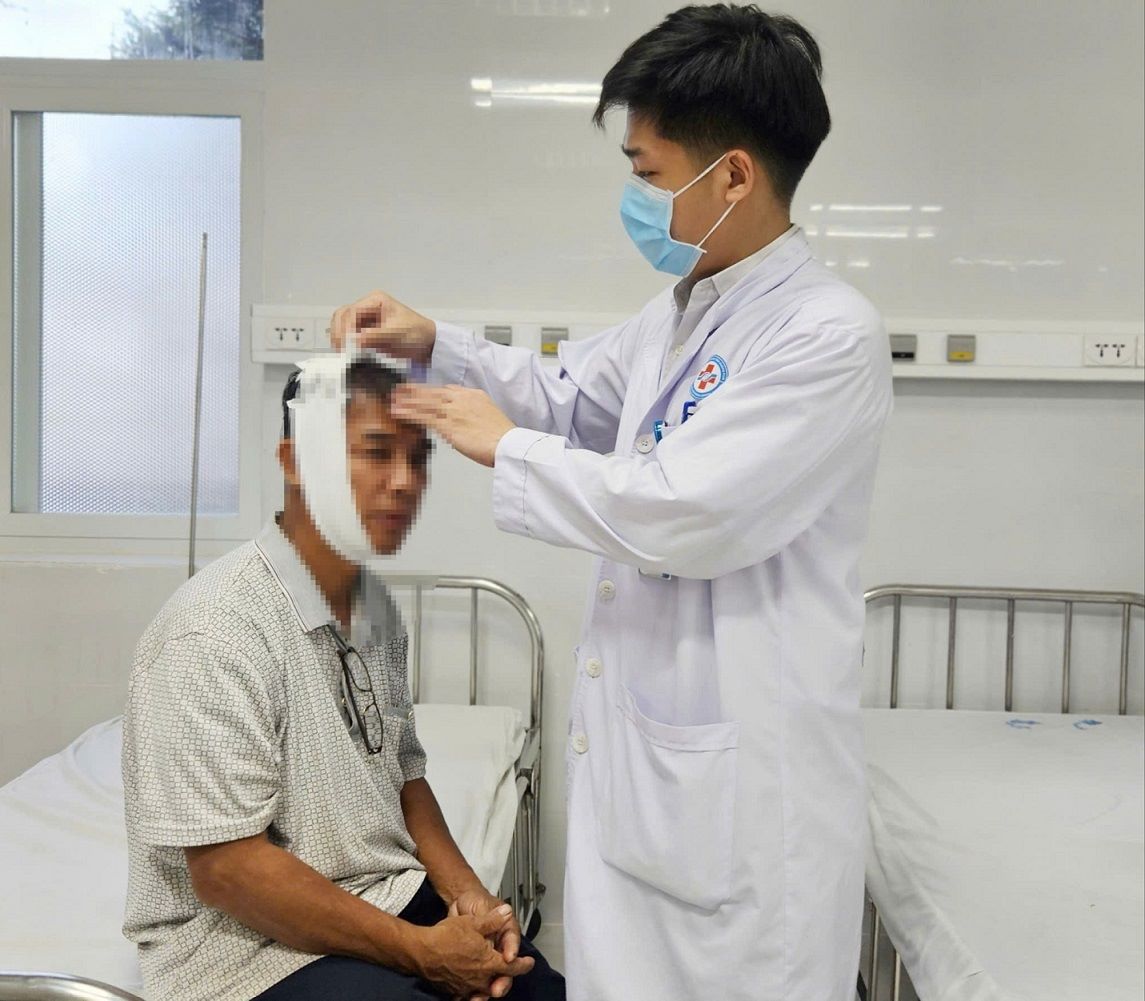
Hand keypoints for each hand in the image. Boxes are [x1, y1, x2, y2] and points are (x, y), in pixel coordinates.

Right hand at [329, 290, 435, 360]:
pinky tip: (346, 354)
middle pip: (342, 316)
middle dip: (338, 332)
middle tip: (340, 350)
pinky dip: (345, 344)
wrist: (428, 344)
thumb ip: (374, 336)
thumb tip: (353, 341)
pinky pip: (348, 336)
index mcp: (375, 300)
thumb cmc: (416, 334)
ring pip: (342, 325)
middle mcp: (367, 307)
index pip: (351, 311)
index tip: (346, 345)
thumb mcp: (396, 333)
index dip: (345, 328)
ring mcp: (365, 319)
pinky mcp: (365, 332)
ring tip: (341, 353)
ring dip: (339, 338)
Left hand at [390, 385, 514, 467]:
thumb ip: (476, 415)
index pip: (448, 390)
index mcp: (474, 395)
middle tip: (401, 388)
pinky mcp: (447, 425)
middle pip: (433, 392)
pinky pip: (422, 417)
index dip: (432, 390)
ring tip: (394, 399)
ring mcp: (453, 411)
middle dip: (415, 391)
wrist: (508, 444)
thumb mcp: (491, 418)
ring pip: (424, 402)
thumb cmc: (504, 437)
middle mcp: (462, 399)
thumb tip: (466, 423)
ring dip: (407, 401)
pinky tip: (397, 412)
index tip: (424, 390)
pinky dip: (408, 413)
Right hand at [414, 907, 534, 997]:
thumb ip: (493, 919)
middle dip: (504, 980)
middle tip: (506, 974)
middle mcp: (480, 978)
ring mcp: (466, 987)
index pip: (512, 967)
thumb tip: (507, 912)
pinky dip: (470, 993)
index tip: (528, 963)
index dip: (523, 965)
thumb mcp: (473, 922)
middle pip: (498, 983)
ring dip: (488, 988)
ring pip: (483, 992)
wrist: (421, 950)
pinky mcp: (453, 991)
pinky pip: (466, 996)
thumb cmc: (447, 935)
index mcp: (489, 962)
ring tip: (490, 985)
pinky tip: (469, 990)